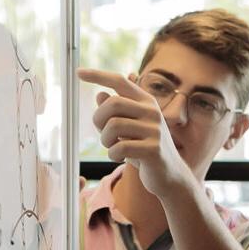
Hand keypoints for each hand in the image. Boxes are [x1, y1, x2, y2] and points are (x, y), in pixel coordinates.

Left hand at [76, 67, 191, 197]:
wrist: (170, 176)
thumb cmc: (145, 150)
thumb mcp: (129, 129)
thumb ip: (116, 113)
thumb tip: (100, 94)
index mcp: (146, 102)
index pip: (120, 81)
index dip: (98, 75)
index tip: (78, 73)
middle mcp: (152, 111)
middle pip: (112, 103)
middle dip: (98, 119)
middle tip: (102, 134)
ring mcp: (155, 130)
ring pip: (113, 126)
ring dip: (105, 140)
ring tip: (112, 148)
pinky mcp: (154, 149)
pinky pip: (120, 147)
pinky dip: (112, 154)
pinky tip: (119, 158)